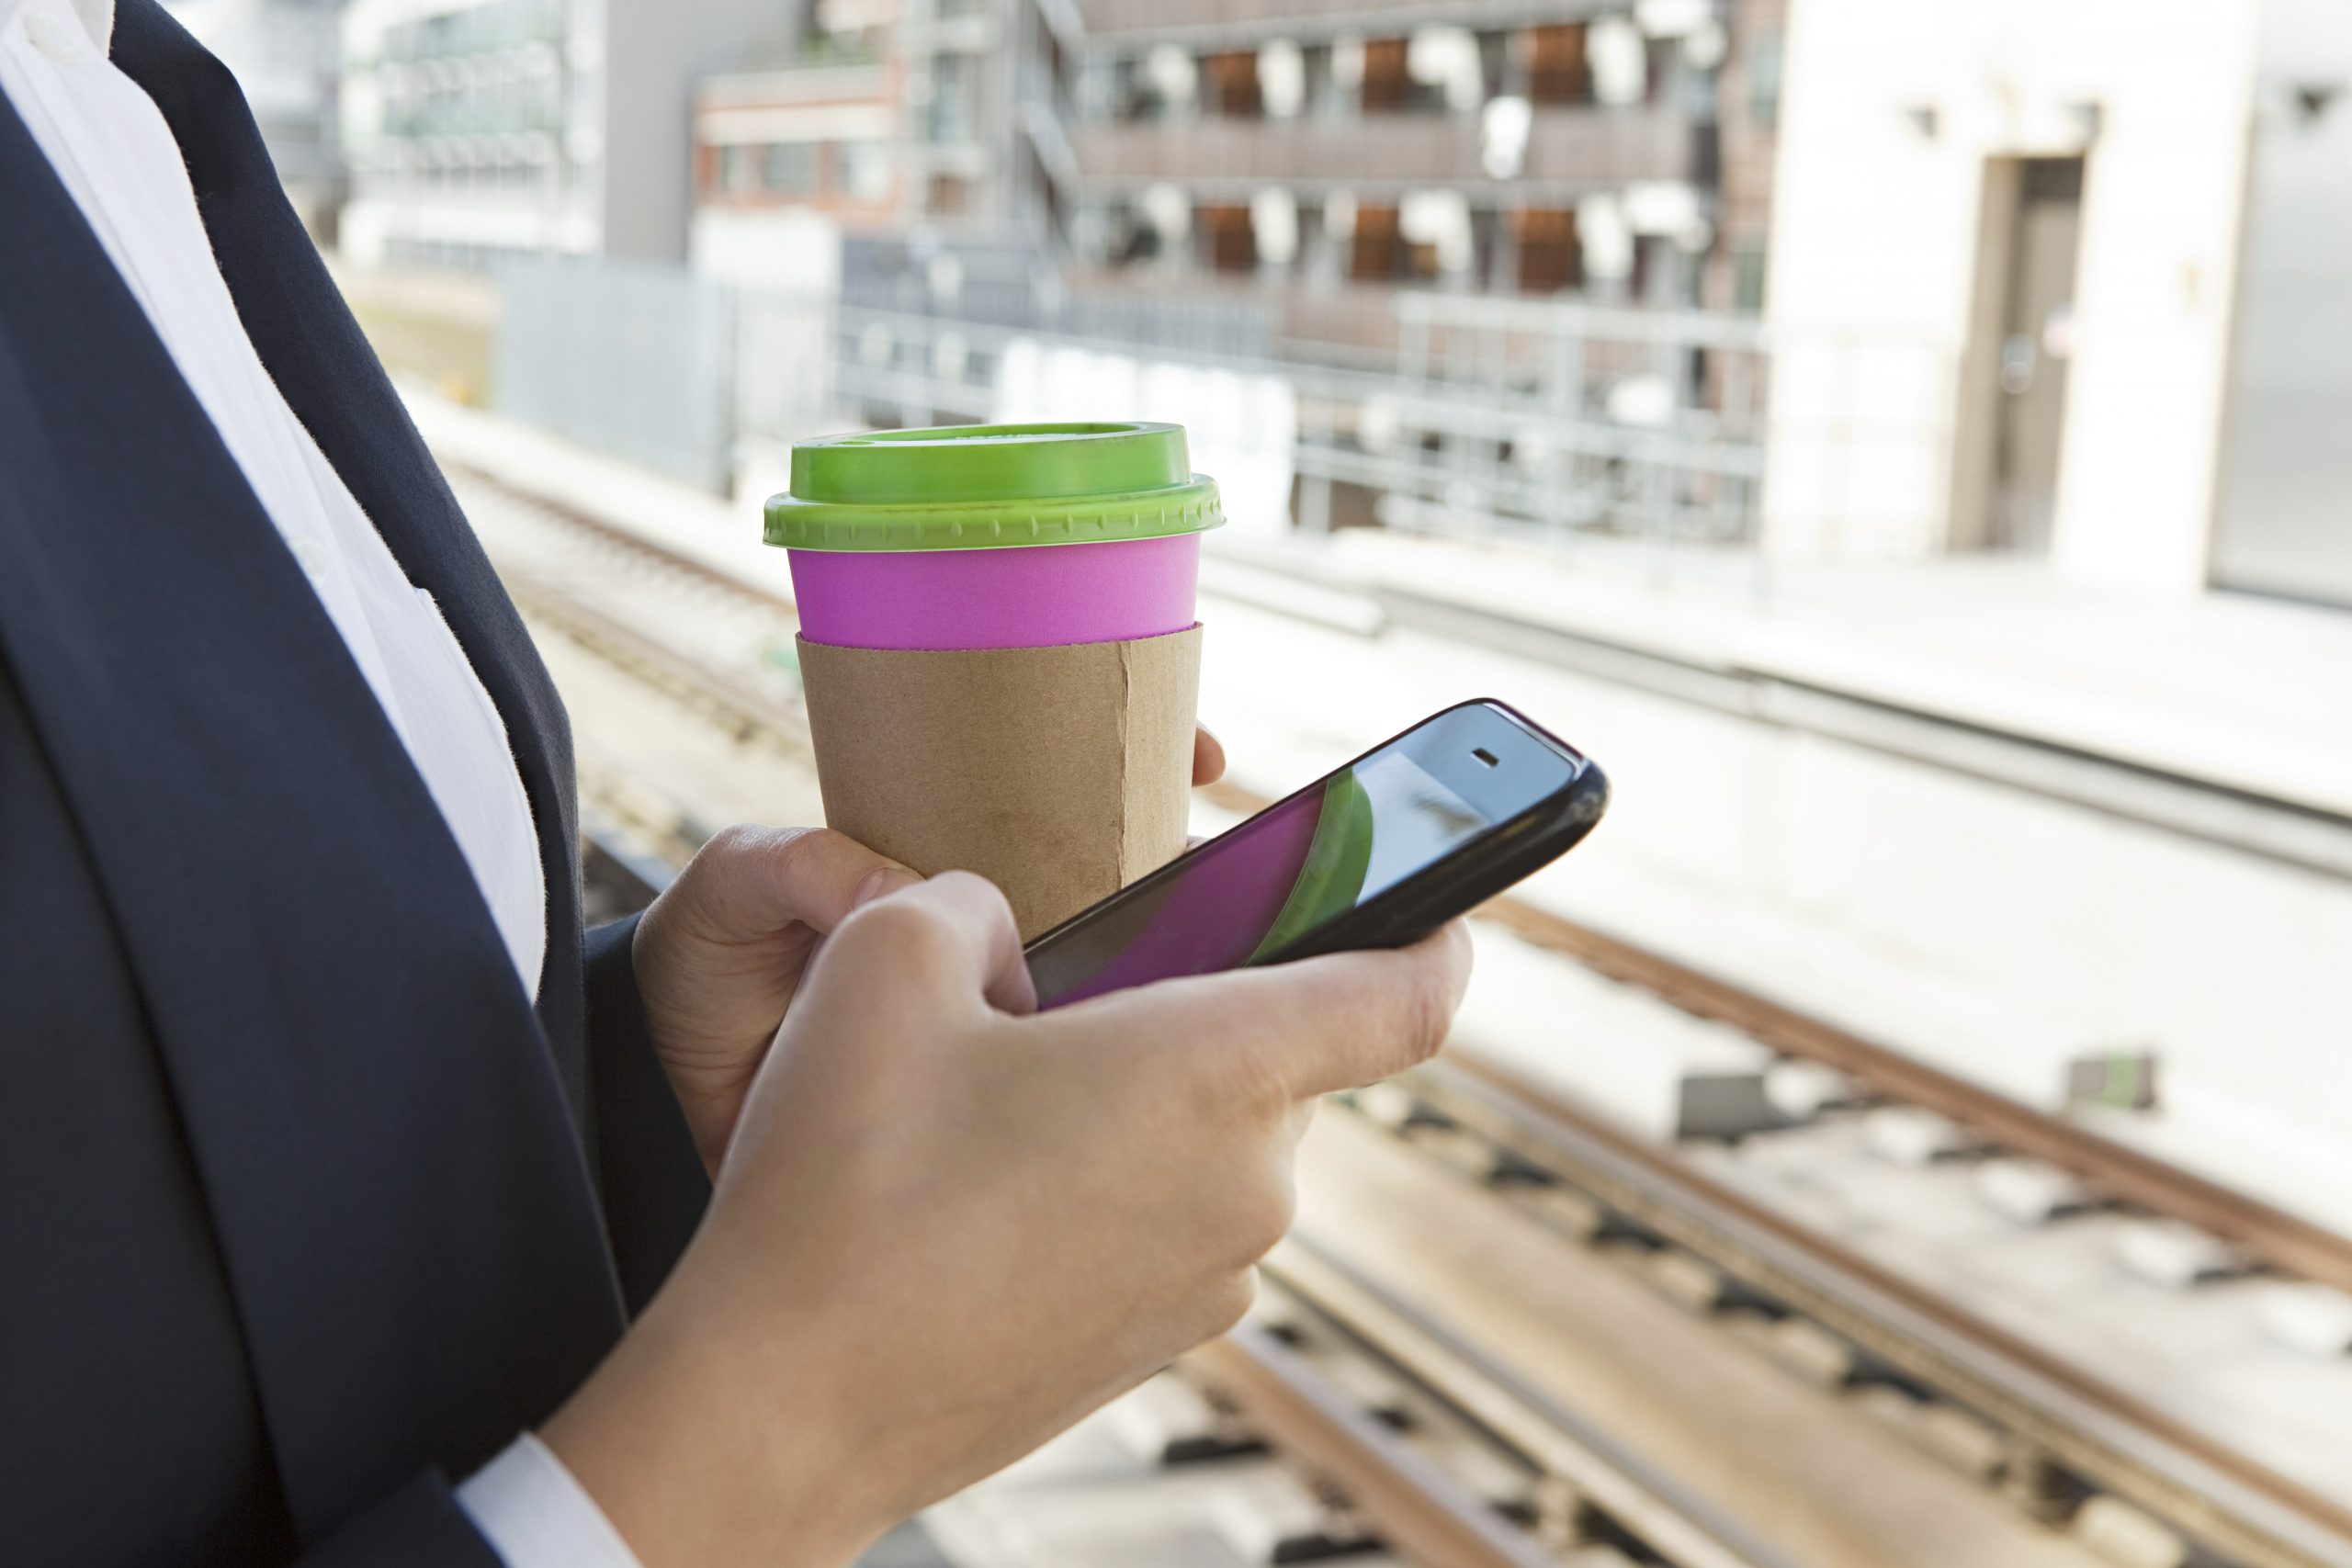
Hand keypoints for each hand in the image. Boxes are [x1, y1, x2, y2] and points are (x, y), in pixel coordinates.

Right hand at [546, 873, 1471, 1567]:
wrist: (782, 1404)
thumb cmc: (841, 1178)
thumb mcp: (886, 955)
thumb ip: (977, 906)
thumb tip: (1004, 939)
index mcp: (1219, 1073)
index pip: (1408, 993)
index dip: (1434, 928)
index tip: (1431, 901)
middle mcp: (1247, 1187)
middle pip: (1277, 1062)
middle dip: (1194, 1015)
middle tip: (1070, 1001)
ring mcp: (1209, 1283)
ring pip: (1212, 1147)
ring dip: (1138, 1107)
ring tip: (994, 1111)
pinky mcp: (1154, 1346)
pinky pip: (1164, 1226)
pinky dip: (1108, 1190)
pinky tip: (984, 1197)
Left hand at [632, 726, 1228, 1168]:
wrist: (666, 1091)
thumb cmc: (707, 961)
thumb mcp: (739, 882)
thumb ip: (803, 865)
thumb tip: (893, 886)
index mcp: (939, 851)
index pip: (1058, 783)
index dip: (1142, 753)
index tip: (1206, 756)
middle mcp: (987, 921)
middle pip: (1117, 869)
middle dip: (1183, 853)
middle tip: (1230, 857)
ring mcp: (999, 1001)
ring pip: (1114, 967)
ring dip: (1169, 959)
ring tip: (1215, 952)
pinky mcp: (993, 1084)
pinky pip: (1074, 1058)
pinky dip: (1120, 1054)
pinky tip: (1157, 1060)